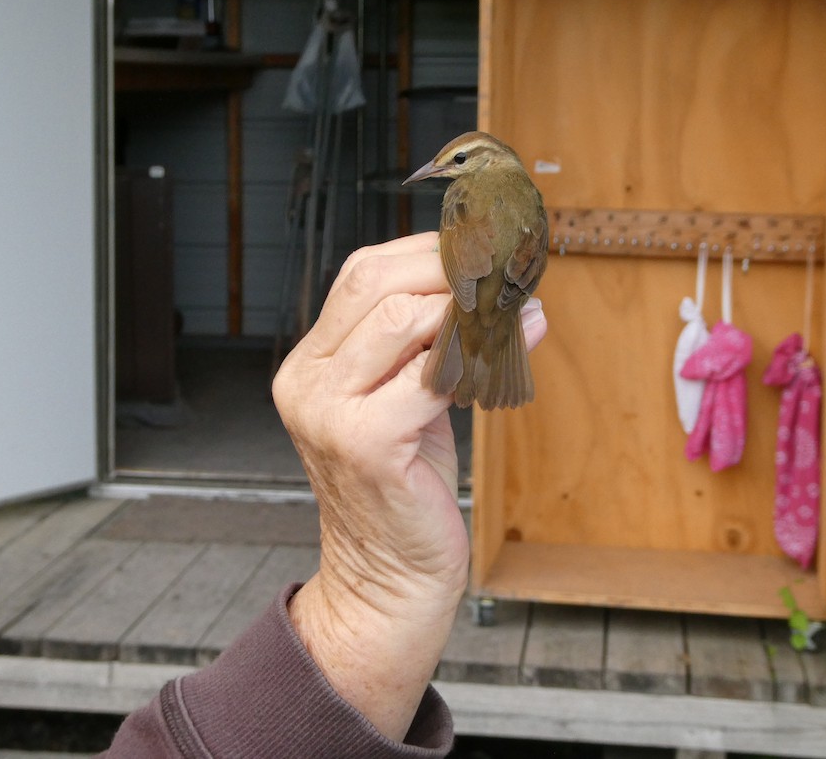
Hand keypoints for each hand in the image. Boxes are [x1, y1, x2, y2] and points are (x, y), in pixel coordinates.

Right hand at [272, 232, 546, 740]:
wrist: (386, 577)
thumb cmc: (403, 486)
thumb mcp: (402, 400)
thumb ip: (429, 345)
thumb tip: (500, 288)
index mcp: (309, 364)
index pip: (360, 273)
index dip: (425, 250)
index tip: (483, 247)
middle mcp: (306, 380)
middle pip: (375, 281)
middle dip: (449, 265)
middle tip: (506, 267)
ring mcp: (327, 411)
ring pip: (404, 318)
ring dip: (471, 306)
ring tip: (515, 306)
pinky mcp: (364, 443)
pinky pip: (432, 376)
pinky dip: (483, 353)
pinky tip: (519, 342)